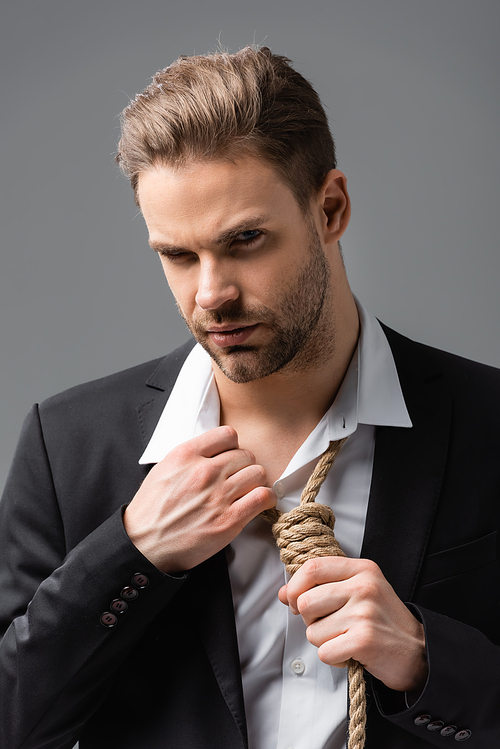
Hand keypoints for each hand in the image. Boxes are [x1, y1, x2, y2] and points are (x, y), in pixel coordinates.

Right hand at [124, 426, 275, 572]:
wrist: (144, 545)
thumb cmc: (152, 509)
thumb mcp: (164, 469)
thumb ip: (191, 456)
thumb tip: (215, 450)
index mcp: (186, 455)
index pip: (227, 434)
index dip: (232, 446)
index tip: (230, 457)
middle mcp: (204, 471)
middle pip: (246, 454)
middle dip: (245, 465)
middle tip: (238, 477)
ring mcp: (218, 496)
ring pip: (257, 472)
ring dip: (256, 481)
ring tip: (248, 490)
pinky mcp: (229, 520)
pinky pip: (262, 497)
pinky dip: (266, 498)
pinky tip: (259, 501)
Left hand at [278, 557, 427, 692]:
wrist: (419, 652)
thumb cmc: (382, 621)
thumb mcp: (356, 593)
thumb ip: (320, 588)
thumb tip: (284, 594)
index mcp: (362, 569)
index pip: (312, 567)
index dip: (295, 586)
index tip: (296, 602)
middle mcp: (364, 586)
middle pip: (306, 601)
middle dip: (309, 620)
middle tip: (330, 626)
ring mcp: (365, 613)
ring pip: (313, 630)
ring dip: (324, 642)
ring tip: (346, 638)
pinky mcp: (364, 640)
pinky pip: (325, 652)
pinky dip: (334, 658)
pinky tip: (352, 652)